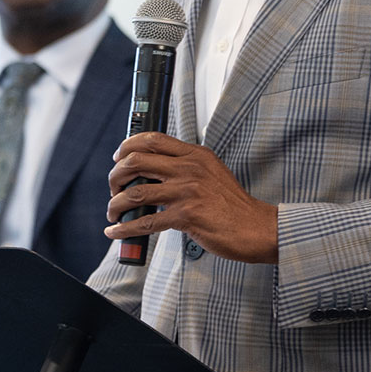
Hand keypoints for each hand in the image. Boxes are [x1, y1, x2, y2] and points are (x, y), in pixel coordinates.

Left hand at [106, 132, 278, 263]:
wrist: (257, 228)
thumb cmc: (233, 205)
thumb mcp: (212, 173)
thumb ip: (185, 167)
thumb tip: (151, 171)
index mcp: (195, 155)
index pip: (152, 140)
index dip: (127, 146)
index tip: (117, 158)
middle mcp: (190, 169)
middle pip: (136, 162)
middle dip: (115, 176)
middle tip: (113, 189)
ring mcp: (187, 191)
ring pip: (135, 192)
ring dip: (116, 204)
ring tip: (113, 213)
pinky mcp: (186, 216)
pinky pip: (145, 221)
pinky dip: (125, 228)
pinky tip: (116, 231)